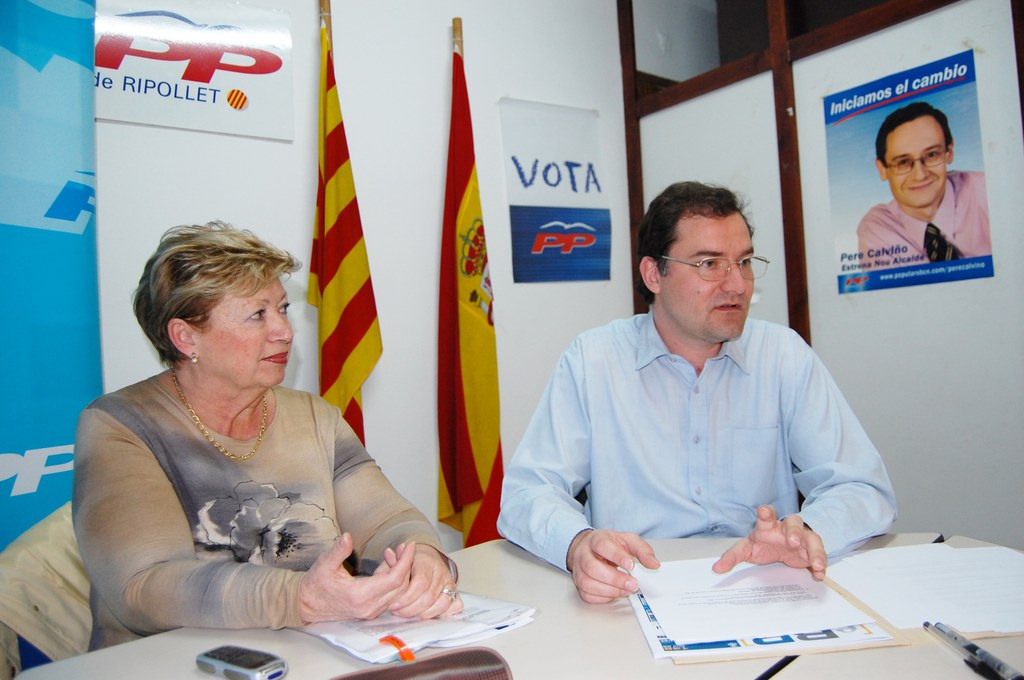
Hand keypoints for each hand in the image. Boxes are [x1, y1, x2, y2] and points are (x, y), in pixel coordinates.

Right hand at [298, 533, 414, 622]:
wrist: (307, 604)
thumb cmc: (316, 584)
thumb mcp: (324, 564)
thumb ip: (337, 551)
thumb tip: (347, 537)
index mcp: (359, 595)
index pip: (394, 579)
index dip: (405, 561)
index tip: (409, 545)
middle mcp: (369, 606)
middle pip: (401, 586)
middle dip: (405, 565)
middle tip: (403, 547)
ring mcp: (371, 611)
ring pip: (398, 592)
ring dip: (400, 572)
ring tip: (392, 552)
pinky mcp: (371, 610)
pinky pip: (390, 595)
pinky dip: (393, 579)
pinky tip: (387, 564)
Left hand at [380, 543, 463, 618]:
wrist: (426, 560)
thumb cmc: (411, 564)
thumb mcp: (398, 560)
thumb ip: (393, 561)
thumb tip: (388, 553)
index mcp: (426, 561)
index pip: (421, 582)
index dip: (407, 597)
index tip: (394, 605)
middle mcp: (440, 570)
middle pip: (429, 596)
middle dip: (411, 609)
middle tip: (398, 612)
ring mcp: (448, 581)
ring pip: (441, 604)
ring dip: (423, 614)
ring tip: (410, 613)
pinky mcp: (454, 591)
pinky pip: (454, 606)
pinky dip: (441, 612)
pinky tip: (426, 613)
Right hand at [566, 529, 659, 603]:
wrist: (589, 548)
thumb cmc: (609, 545)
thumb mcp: (628, 540)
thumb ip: (642, 550)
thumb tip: (654, 564)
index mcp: (596, 540)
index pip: (602, 546)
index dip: (616, 556)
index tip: (631, 565)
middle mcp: (583, 554)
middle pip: (592, 567)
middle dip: (614, 579)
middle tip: (633, 584)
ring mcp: (578, 570)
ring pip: (587, 583)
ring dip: (609, 590)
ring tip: (626, 591)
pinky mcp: (579, 584)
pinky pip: (587, 595)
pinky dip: (602, 597)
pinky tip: (614, 593)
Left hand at [712, 505, 826, 580]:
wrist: (781, 546)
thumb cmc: (763, 543)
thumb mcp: (746, 549)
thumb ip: (732, 557)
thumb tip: (717, 568)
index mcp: (768, 525)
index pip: (767, 515)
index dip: (766, 512)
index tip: (763, 511)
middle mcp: (787, 529)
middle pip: (794, 523)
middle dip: (794, 531)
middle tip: (792, 541)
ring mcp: (802, 538)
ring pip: (812, 539)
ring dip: (815, 551)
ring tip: (817, 564)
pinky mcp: (810, 551)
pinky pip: (818, 556)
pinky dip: (820, 564)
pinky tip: (820, 573)